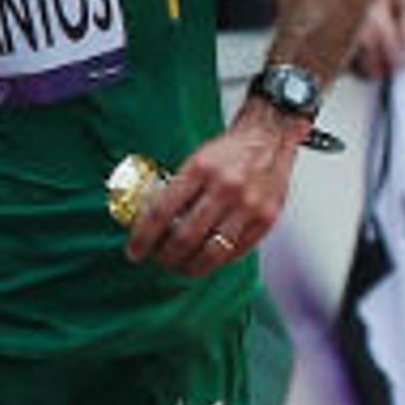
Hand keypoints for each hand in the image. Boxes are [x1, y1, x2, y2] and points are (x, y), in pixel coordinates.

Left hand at [125, 111, 298, 274]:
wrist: (270, 137)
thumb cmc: (230, 150)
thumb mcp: (196, 159)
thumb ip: (178, 190)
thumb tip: (151, 224)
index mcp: (201, 168)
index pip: (162, 211)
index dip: (143, 237)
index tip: (134, 251)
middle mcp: (226, 187)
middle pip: (185, 237)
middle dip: (165, 257)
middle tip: (157, 260)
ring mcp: (249, 206)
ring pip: (211, 253)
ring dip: (189, 267)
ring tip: (179, 267)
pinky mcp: (266, 220)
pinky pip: (235, 253)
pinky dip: (216, 262)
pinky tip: (205, 260)